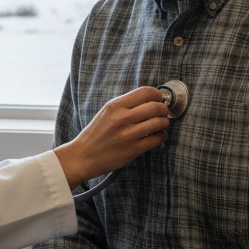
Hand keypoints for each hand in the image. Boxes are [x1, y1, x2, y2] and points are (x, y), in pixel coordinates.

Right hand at [54, 87, 168, 187]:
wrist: (84, 156)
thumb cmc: (96, 133)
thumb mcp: (107, 112)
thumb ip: (126, 104)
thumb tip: (151, 99)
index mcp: (115, 106)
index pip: (145, 92)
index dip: (157, 95)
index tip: (159, 99)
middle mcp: (122, 118)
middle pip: (156, 107)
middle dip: (164, 109)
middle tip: (162, 113)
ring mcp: (128, 135)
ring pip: (159, 123)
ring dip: (164, 123)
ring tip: (160, 124)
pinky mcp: (133, 150)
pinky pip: (157, 139)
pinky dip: (161, 135)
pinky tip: (156, 135)